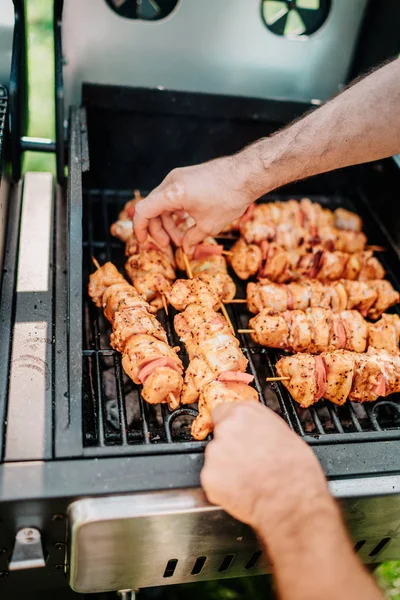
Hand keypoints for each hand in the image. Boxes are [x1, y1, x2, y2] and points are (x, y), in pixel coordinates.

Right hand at [133, 155, 255, 252]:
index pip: (143, 211)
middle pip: (152, 208)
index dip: (140, 228)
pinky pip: (171, 196)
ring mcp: (177, 177)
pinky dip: (174, 211)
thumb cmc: (229, 197)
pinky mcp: (186, 176)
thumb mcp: (209, 225)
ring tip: (182, 238)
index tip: (143, 242)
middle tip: (170, 245)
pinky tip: (185, 223)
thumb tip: (185, 249)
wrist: (246, 174)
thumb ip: (192, 239)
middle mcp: (171, 182)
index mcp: (172, 194)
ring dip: (168, 222)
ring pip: (162, 203)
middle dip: (158, 229)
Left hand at [200, 402, 329, 533]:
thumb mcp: (284, 434)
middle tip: (248, 462)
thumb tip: (254, 430)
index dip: (232, 428)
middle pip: (219, 435)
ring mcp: (215, 452)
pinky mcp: (209, 477)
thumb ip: (260, 426)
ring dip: (226, 468)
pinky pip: (213, 480)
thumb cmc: (297, 471)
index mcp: (245, 413)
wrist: (294, 503)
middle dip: (230, 448)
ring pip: (215, 459)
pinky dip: (223, 487)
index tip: (237, 437)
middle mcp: (227, 428)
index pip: (222, 413)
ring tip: (248, 479)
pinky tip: (242, 491)